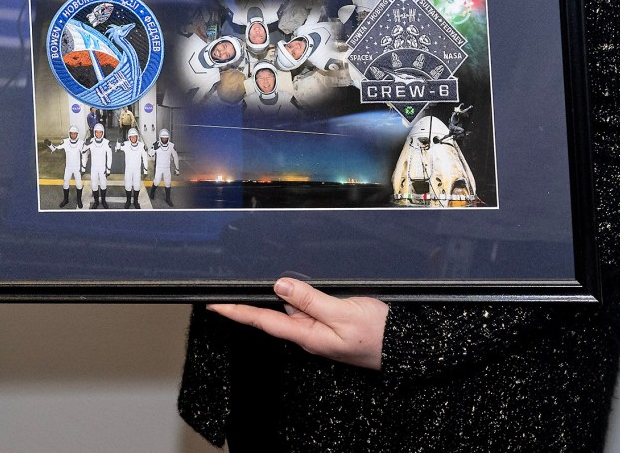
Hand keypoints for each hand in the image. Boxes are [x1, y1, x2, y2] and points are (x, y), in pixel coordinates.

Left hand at [208, 278, 387, 370]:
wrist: (405, 346)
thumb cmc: (378, 334)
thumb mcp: (343, 313)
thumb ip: (310, 299)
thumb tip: (280, 286)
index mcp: (307, 335)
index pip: (263, 321)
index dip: (236, 312)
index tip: (214, 304)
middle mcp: (309, 333)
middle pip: (278, 309)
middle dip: (267, 292)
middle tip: (252, 272)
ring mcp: (320, 330)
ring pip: (296, 304)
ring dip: (293, 290)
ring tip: (296, 274)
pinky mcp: (330, 324)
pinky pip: (311, 306)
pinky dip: (307, 293)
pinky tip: (314, 284)